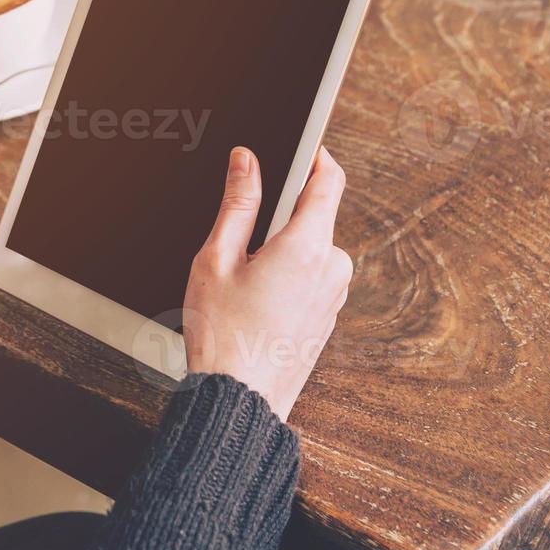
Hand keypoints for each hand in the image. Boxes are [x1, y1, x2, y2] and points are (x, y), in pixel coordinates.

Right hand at [183, 146, 352, 421]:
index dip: (314, 155)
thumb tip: (247, 161)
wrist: (240, 402)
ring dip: (282, 250)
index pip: (329, 178)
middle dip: (281, 216)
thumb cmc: (223, 338)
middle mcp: (332, 267)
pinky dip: (288, 276)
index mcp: (308, 246)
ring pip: (311, 247)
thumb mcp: (215, 259)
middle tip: (241, 242)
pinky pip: (312, 276)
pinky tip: (257, 302)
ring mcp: (334, 294)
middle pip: (316, 214)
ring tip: (244, 282)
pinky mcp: (328, 314)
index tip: (295, 148)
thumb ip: (237, 203)